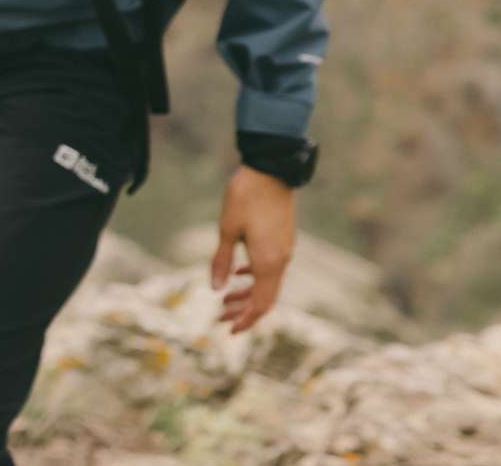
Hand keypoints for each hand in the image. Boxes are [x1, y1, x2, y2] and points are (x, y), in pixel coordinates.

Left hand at [210, 165, 296, 334]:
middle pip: (266, 299)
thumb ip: (222, 261)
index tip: (228, 330)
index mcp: (268, 262)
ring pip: (268, 284)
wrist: (271, 170)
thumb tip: (216, 289)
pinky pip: (271, 268)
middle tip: (219, 318)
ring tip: (224, 300)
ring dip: (247, 295)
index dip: (245, 320)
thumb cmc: (245, 197)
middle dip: (244, 312)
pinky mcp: (283, 240)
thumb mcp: (226, 230)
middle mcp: (281, 260)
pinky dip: (254, 277)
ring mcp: (284, 250)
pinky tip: (238, 273)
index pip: (260, 304)